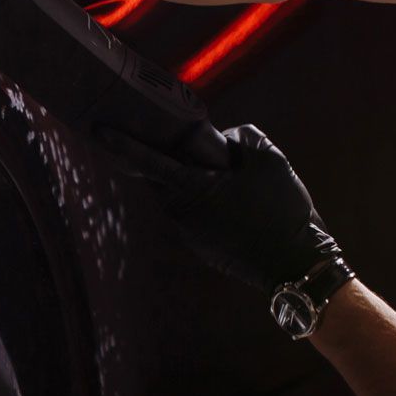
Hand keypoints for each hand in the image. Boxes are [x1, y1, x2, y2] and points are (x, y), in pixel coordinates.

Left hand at [98, 123, 345, 293]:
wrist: (296, 265)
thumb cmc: (283, 209)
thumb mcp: (270, 159)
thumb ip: (239, 137)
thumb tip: (221, 141)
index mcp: (192, 188)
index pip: (147, 159)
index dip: (122, 144)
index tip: (98, 130)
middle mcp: (181, 212)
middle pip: (160, 176)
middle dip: (167, 157)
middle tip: (184, 142)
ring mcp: (188, 233)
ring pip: (178, 195)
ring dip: (191, 181)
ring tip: (230, 179)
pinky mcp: (200, 246)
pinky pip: (193, 214)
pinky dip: (204, 202)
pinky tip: (236, 205)